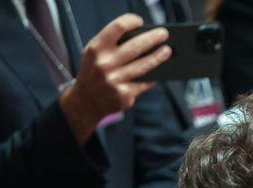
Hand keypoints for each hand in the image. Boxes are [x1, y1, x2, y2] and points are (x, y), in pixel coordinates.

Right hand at [59, 14, 170, 142]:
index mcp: (96, 48)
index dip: (131, 21)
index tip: (140, 21)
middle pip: (135, 46)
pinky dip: (152, 77)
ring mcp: (115, 80)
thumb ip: (111, 44)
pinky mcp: (124, 94)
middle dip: (152, 38)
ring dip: (158, 57)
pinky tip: (160, 72)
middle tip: (164, 34)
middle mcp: (105, 63)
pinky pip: (143, 83)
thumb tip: (141, 38)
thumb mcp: (94, 54)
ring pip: (143, 66)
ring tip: (167, 51)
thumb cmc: (94, 72)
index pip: (117, 28)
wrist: (85, 101)